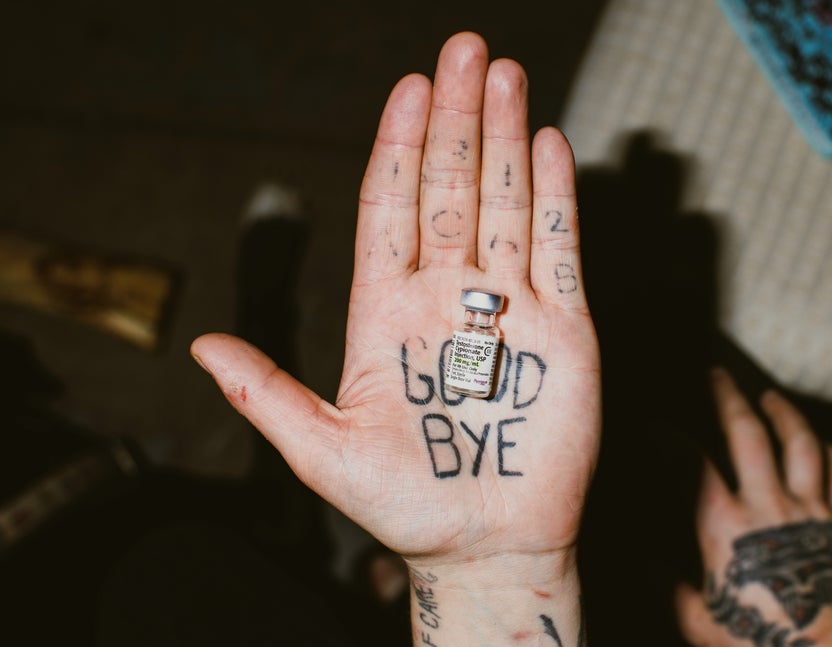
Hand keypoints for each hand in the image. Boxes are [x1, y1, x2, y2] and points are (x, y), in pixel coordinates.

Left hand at [191, 31, 599, 643]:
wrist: (487, 546)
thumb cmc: (406, 508)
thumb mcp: (323, 453)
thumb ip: (267, 394)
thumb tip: (202, 348)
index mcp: (386, 313)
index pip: (390, 210)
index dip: (398, 149)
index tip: (407, 89)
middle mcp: (446, 298)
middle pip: (450, 189)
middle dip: (454, 120)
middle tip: (462, 51)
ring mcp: (508, 308)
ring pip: (505, 204)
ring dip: (504, 139)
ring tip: (503, 75)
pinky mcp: (564, 327)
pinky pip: (557, 249)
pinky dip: (555, 196)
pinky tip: (548, 143)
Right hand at [675, 369, 831, 646]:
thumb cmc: (761, 641)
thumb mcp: (697, 619)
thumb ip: (668, 585)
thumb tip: (645, 563)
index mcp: (725, 525)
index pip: (691, 464)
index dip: (669, 438)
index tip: (656, 425)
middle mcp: (768, 505)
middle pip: (748, 433)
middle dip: (728, 397)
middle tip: (718, 375)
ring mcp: (811, 509)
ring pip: (801, 443)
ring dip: (784, 413)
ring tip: (772, 397)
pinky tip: (823, 442)